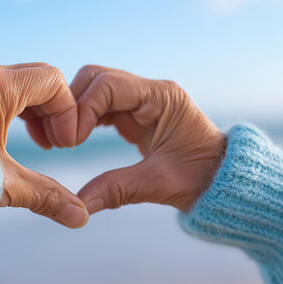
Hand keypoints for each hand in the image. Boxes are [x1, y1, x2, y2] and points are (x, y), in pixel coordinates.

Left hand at [0, 62, 88, 227]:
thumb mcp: (5, 185)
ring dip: (33, 112)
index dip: (67, 112)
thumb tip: (80, 218)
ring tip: (38, 145)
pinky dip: (11, 109)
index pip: (52, 80)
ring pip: (15, 84)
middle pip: (36, 79)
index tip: (64, 144)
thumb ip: (47, 196)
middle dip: (52, 112)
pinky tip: (10, 140)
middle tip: (53, 146)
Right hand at [69, 65, 225, 213]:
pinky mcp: (135, 114)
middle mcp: (150, 92)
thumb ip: (117, 190)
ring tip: (62, 143)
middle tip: (59, 141)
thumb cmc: (202, 179)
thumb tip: (79, 205)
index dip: (82, 109)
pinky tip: (73, 141)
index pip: (109, 85)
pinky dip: (84, 121)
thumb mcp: (160, 185)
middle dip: (73, 106)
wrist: (223, 181)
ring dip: (75, 113)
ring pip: (94, 90)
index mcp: (162, 98)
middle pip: (96, 79)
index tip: (70, 142)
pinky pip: (100, 108)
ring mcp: (142, 101)